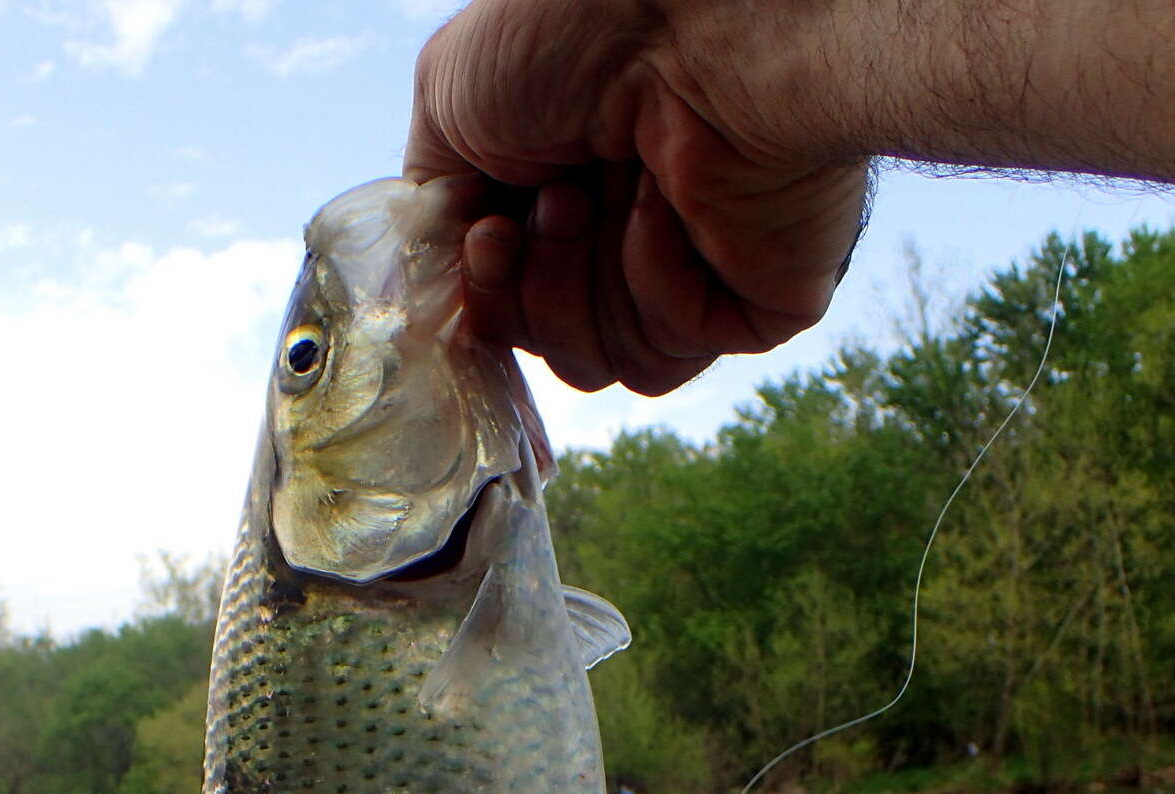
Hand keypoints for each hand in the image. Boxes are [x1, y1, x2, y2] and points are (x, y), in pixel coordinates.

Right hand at [404, 0, 871, 395]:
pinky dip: (650, 292)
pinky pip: (663, 360)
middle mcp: (627, 231)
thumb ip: (434, 194)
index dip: (486, 290)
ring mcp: (693, 273)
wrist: (696, 23)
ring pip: (597, 366)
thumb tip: (451, 258)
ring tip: (599, 198)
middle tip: (557, 199)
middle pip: (543, 340)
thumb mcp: (451, 95)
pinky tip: (668, 208)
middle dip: (528, 287)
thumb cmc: (577, 30)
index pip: (506, 298)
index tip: (488, 235)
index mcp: (567, 185)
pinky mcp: (752, 307)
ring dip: (577, 291)